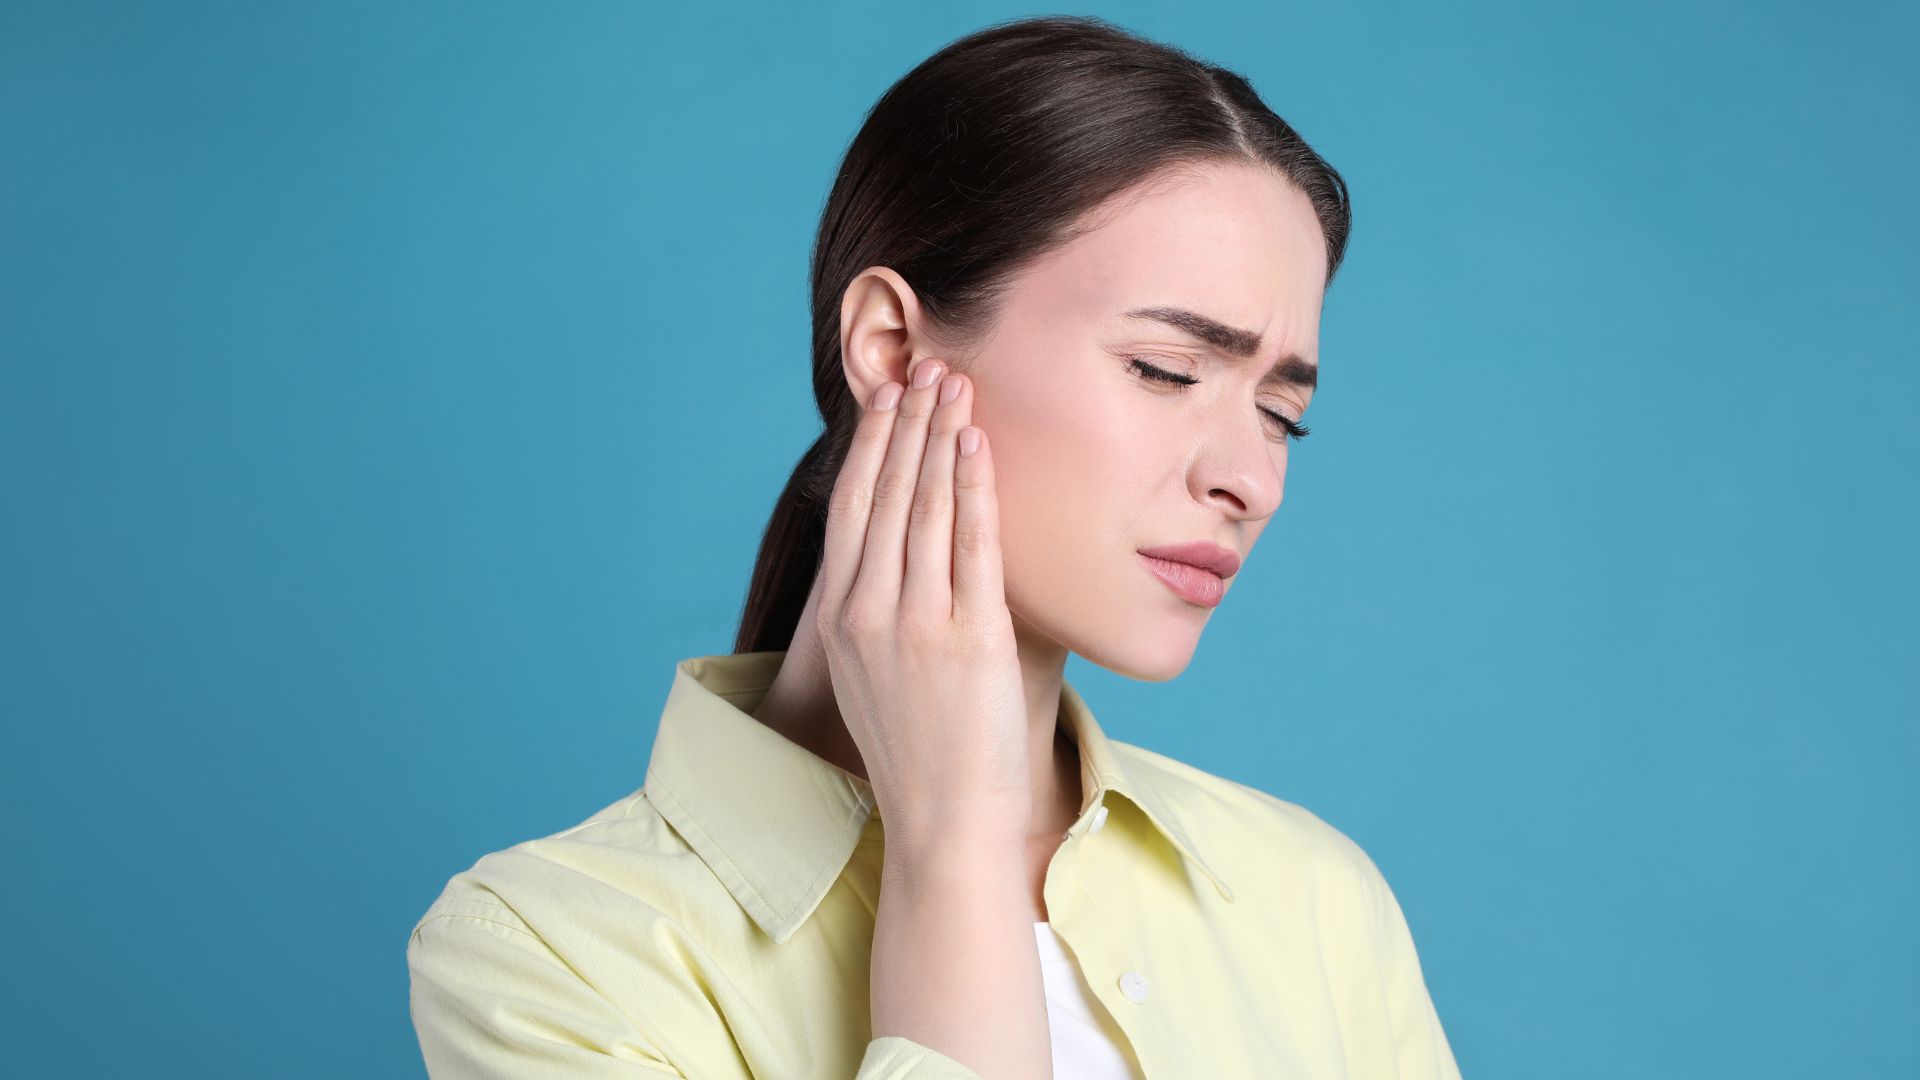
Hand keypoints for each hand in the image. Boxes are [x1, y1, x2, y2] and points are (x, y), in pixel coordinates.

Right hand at [810, 358, 1029, 848]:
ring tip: (955, 383)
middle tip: (925, 364)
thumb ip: (885, 607)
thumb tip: (911, 543)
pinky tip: (976, 443)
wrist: (943, 823)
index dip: (869, 444)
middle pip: (885, 493)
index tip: (885, 395)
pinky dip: (972, 487)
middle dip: (905, 422)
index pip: (853, 508)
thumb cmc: (922, 748)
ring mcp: (916, 625)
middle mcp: (868, 613)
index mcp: (842, 618)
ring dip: (939, 436)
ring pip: (924, 507)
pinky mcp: (968, 640)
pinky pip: (971, 545)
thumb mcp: (877, 671)